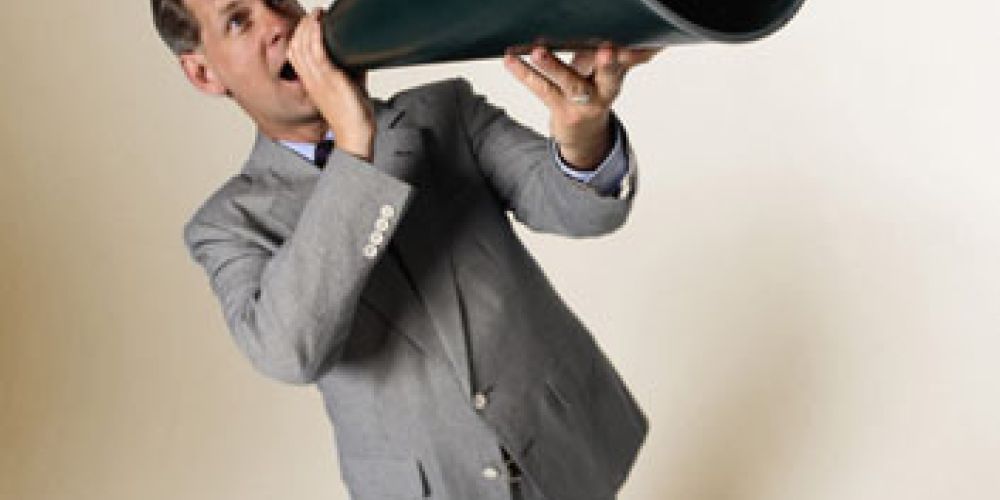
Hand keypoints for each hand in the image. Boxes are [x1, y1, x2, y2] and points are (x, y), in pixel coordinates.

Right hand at [288, 9, 373, 161]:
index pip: (295, 54)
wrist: (355, 134)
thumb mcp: (348, 88)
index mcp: (311, 83)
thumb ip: (350, 73)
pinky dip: (316, 34)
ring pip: (303, 45)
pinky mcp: (330, 79)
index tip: (309, 24)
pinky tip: (319, 24)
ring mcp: (318, 80)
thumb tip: (359, 58)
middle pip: (296, 46)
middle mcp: (310, 80)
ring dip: (309, 26)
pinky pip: (317, 52)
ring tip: (316, 15)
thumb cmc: (352, 116)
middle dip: (303, 26)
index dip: (299, 36)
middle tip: (313, 15)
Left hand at [504, 42, 660, 168]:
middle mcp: (604, 92)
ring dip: (554, 66)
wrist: (585, 138)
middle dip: (609, 63)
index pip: (629, 63)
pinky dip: (524, 73)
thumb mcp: (610, 75)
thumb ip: (622, 58)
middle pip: (609, 76)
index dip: (634, 54)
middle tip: (607, 51)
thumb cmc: (595, 93)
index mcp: (618, 78)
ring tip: (539, 52)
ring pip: (570, 83)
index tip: (638, 46)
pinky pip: (541, 89)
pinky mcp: (560, 109)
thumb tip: (648, 44)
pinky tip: (510, 59)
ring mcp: (582, 103)